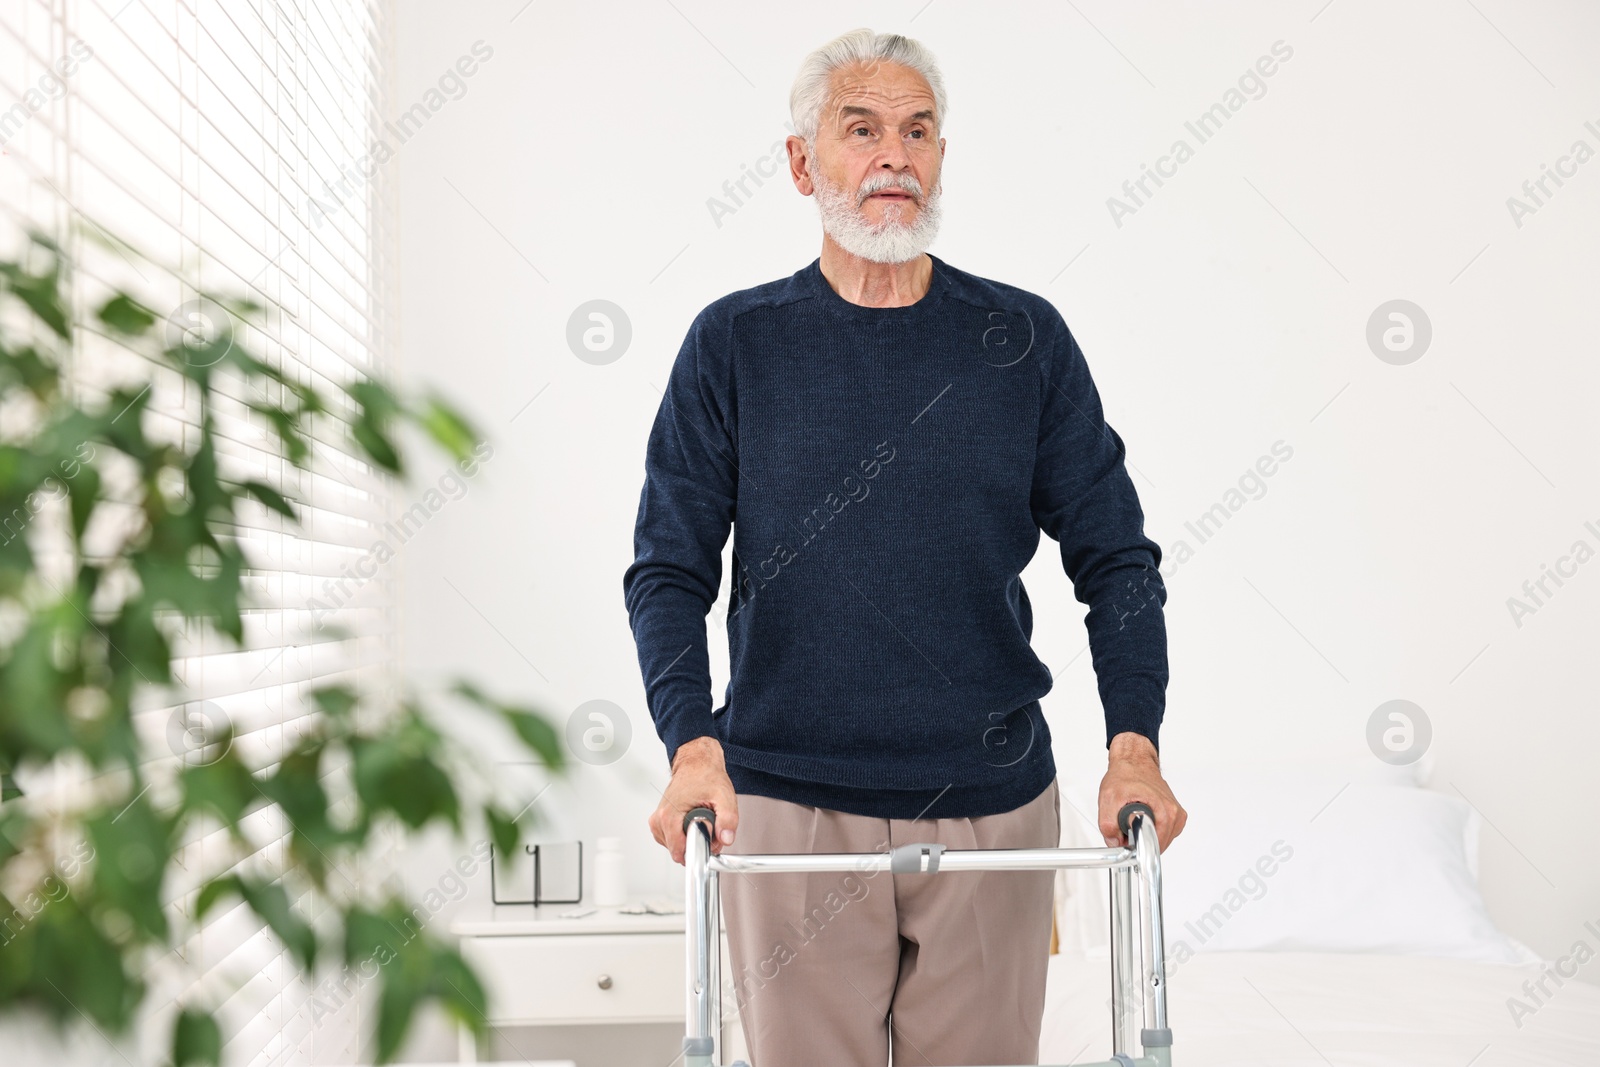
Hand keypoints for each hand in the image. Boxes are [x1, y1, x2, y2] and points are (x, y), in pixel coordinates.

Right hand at [648, 736, 739, 865]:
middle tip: (709, 825)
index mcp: (670, 815)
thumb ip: (728, 820)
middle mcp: (659, 818)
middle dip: (697, 844)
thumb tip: (725, 839)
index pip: (679, 851)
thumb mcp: (724, 796)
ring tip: (701, 820)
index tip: (709, 840)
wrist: (696, 763)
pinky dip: (684, 835)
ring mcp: (657, 820)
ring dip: (691, 839)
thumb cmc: (706, 776)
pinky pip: (672, 840)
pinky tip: (693, 822)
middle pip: (679, 851)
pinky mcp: (659, 820)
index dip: (700, 850)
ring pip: (676, 847)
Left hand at [1098, 732, 1185, 852]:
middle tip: (1126, 827)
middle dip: (1139, 841)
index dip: (1136, 847)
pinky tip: (1142, 818)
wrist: (1134, 760)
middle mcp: (1175, 813)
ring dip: (1145, 836)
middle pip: (1157, 845)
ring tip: (1134, 819)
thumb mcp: (1109, 798)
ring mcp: (1177, 814)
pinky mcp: (1175, 815)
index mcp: (1165, 811)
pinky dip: (1150, 830)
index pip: (1154, 845)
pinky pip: (1163, 833)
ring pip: (1160, 841)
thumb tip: (1115, 842)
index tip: (1127, 840)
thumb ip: (1108, 824)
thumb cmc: (1125, 774)